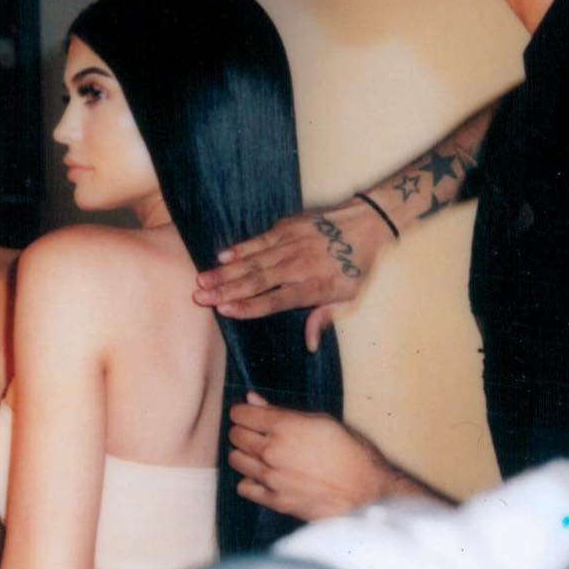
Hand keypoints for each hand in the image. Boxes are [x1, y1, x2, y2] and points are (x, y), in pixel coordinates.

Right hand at [194, 196, 395, 350]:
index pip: (277, 300)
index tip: (225, 311)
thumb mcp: (350, 298)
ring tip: (202, 281)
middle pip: (258, 280)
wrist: (368, 222)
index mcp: (315, 286)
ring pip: (254, 260)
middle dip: (226, 289)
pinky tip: (221, 257)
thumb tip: (308, 346)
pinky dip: (240, 248)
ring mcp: (292, 244)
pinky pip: (259, 240)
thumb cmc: (358, 265)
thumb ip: (323, 319)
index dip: (250, 306)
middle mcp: (300, 265)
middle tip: (200, 297)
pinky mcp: (288, 227)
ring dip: (225, 271)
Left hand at [227, 393, 398, 521]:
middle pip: (235, 435)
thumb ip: (282, 411)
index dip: (243, 412)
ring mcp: (271, 477)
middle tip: (258, 434)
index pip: (240, 413)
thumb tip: (253, 399)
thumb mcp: (321, 421)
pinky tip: (264, 478)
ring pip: (235, 460)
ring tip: (261, 455)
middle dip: (243, 431)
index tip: (250, 415)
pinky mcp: (275, 501)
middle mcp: (272, 450)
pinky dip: (250, 481)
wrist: (369, 495)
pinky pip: (244, 487)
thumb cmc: (352, 453)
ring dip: (244, 455)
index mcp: (283, 426)